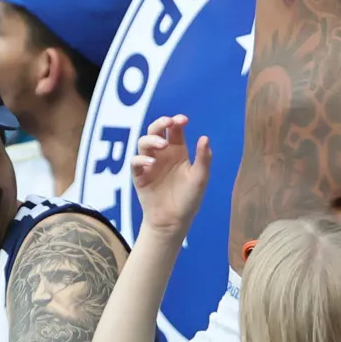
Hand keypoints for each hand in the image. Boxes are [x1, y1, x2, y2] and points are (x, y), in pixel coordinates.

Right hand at [127, 113, 212, 234]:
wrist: (173, 221)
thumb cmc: (188, 199)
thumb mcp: (200, 179)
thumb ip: (203, 159)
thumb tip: (205, 137)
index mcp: (178, 151)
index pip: (174, 130)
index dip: (176, 121)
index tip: (183, 120)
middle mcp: (162, 154)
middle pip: (155, 130)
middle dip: (160, 123)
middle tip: (168, 123)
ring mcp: (149, 163)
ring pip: (143, 142)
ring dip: (152, 140)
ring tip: (162, 144)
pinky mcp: (139, 175)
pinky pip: (135, 162)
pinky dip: (141, 160)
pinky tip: (151, 164)